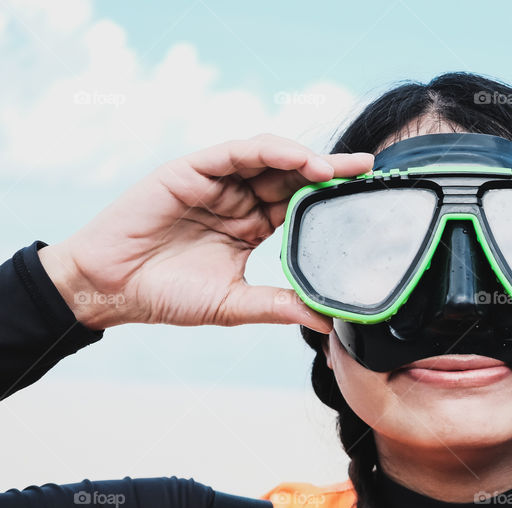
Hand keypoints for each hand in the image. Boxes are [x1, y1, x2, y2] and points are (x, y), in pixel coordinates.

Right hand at [39, 134, 372, 332]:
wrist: (110, 290)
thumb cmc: (166, 296)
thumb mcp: (233, 304)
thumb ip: (278, 305)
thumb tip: (327, 320)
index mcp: (252, 226)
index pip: (300, 206)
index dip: (332, 200)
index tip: (368, 199)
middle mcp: (239, 199)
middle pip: (293, 176)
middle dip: (331, 171)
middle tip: (368, 170)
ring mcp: (216, 182)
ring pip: (269, 158)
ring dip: (303, 159)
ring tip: (335, 169)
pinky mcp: (191, 170)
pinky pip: (235, 153)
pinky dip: (267, 151)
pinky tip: (296, 158)